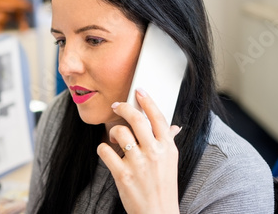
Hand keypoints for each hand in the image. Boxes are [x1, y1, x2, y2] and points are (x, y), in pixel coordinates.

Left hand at [97, 88, 181, 213]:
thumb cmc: (164, 187)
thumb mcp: (171, 162)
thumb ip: (168, 142)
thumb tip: (174, 127)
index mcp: (167, 147)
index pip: (157, 117)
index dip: (147, 101)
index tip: (138, 91)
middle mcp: (154, 153)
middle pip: (136, 119)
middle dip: (123, 108)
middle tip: (116, 106)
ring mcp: (138, 164)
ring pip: (119, 132)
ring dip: (113, 132)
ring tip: (114, 139)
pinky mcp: (123, 175)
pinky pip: (105, 150)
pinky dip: (103, 149)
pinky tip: (108, 152)